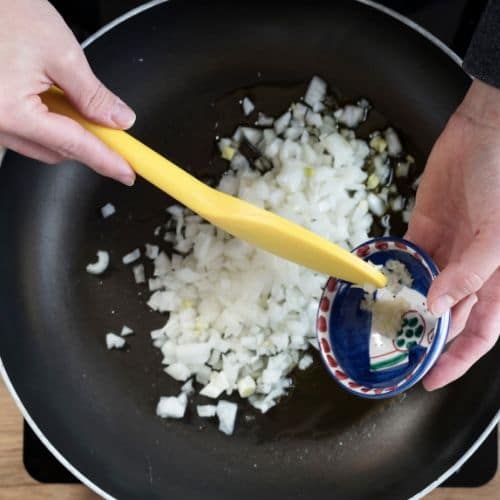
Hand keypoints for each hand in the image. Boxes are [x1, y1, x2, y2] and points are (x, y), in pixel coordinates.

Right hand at [0, 0, 135, 185]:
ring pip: (40, 143)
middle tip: (111, 128)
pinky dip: (45, 120)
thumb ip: (93, 95)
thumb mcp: (61, 52)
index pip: (75, 146)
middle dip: (87, 143)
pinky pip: (23, 130)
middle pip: (57, 151)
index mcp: (11, 112)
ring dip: (65, 130)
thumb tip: (118, 119)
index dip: (107, 160)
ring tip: (69, 95)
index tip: (127, 172)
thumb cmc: (3, 10)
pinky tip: (50, 97)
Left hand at [406, 79, 499, 389]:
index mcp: (498, 277)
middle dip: (424, 337)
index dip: (457, 358)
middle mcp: (471, 270)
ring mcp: (447, 249)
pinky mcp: (425, 228)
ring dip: (403, 307)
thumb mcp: (498, 232)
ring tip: (379, 325)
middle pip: (446, 316)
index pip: (479, 332)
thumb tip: (438, 307)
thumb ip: (471, 273)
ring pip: (422, 289)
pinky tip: (378, 286)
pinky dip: (394, 273)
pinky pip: (407, 257)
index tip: (430, 379)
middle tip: (394, 354)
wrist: (485, 132)